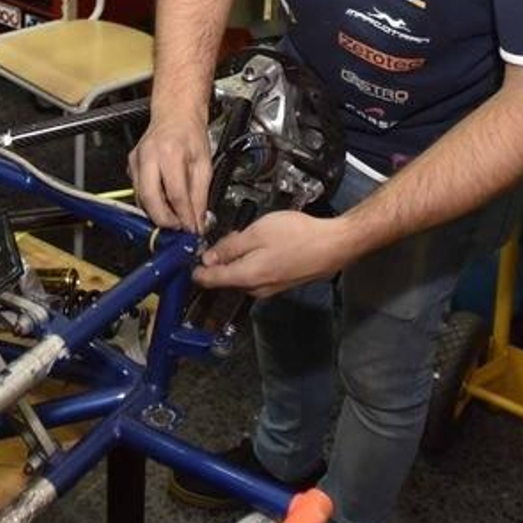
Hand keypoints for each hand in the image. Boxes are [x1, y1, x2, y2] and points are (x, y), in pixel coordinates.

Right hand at [128, 113, 211, 233]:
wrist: (175, 113)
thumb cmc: (190, 133)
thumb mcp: (204, 164)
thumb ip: (201, 195)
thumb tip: (198, 220)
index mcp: (170, 153)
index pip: (176, 195)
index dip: (184, 217)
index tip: (192, 229)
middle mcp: (149, 157)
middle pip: (151, 200)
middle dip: (165, 220)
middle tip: (179, 229)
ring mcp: (136, 160)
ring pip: (141, 198)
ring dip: (157, 213)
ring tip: (174, 218)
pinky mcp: (131, 164)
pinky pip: (138, 191)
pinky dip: (150, 202)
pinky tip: (164, 203)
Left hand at [192, 211, 352, 296]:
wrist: (334, 244)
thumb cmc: (300, 236)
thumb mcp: (257, 233)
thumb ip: (230, 247)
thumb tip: (209, 258)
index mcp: (247, 276)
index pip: (210, 281)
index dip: (195, 270)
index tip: (188, 260)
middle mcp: (257, 288)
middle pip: (226, 278)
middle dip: (218, 261)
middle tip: (218, 240)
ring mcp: (271, 288)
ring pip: (242, 275)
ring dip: (237, 260)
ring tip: (242, 238)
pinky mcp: (282, 282)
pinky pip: (258, 273)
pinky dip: (252, 261)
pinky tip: (261, 244)